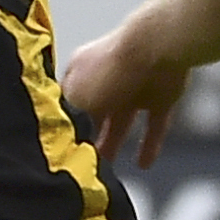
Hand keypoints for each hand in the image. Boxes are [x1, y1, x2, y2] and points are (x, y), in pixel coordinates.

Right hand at [64, 20, 192, 168]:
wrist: (157, 50)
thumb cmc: (109, 70)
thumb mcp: (75, 96)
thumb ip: (67, 116)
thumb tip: (62, 134)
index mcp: (80, 71)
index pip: (65, 101)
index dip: (62, 122)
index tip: (58, 147)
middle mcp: (106, 78)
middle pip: (94, 114)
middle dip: (88, 138)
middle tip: (82, 164)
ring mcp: (135, 87)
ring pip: (121, 121)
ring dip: (113, 143)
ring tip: (107, 169)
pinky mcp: (161, 97)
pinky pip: (153, 125)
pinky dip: (149, 145)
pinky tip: (143, 164)